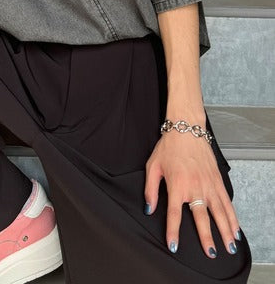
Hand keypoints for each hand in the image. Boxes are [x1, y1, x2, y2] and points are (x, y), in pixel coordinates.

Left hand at [144, 131, 240, 257]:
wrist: (187, 129)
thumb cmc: (169, 147)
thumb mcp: (153, 166)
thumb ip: (150, 190)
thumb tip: (149, 209)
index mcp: (177, 185)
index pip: (175, 214)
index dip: (173, 232)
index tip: (174, 246)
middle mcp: (195, 187)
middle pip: (201, 218)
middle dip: (206, 238)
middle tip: (210, 253)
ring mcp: (209, 184)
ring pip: (219, 212)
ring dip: (225, 231)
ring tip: (229, 246)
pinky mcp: (217, 180)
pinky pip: (227, 202)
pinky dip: (232, 216)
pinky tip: (235, 228)